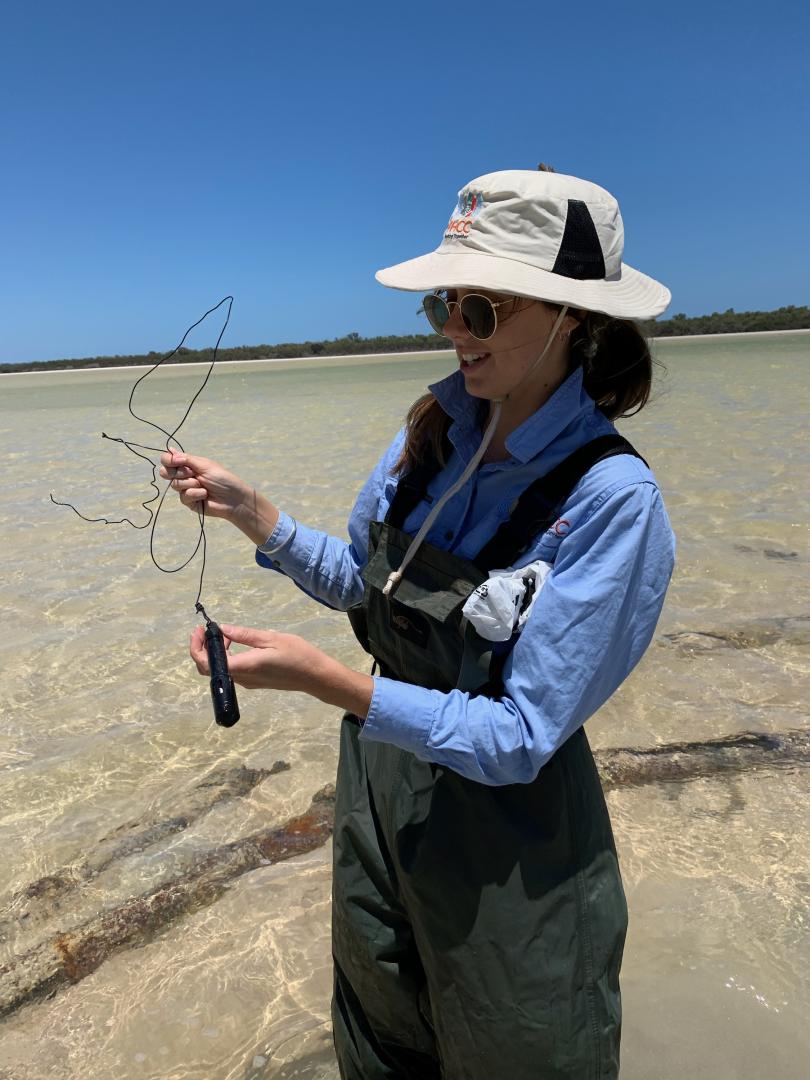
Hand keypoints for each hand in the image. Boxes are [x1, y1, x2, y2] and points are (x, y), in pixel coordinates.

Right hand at [158, 452, 251, 519]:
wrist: (233, 498)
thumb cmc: (222, 478)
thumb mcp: (204, 465)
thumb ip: (186, 459)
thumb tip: (170, 449)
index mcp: (188, 464)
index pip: (168, 460)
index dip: (168, 460)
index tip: (176, 461)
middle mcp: (184, 476)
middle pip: (165, 472)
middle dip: (179, 472)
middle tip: (193, 474)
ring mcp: (185, 489)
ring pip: (175, 484)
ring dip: (191, 484)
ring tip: (204, 486)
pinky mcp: (188, 502)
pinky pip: (184, 496)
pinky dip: (196, 494)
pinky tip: (205, 495)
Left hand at [191, 623, 323, 691]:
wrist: (315, 676)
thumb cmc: (297, 655)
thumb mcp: (271, 638)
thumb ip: (244, 635)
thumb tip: (222, 629)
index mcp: (244, 666)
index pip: (208, 663)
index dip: (196, 648)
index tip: (199, 630)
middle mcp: (242, 678)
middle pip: (208, 670)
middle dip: (201, 650)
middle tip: (205, 630)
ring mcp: (247, 682)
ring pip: (218, 670)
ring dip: (214, 652)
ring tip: (223, 633)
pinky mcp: (253, 681)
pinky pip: (230, 671)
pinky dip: (225, 657)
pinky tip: (234, 643)